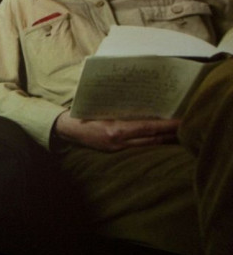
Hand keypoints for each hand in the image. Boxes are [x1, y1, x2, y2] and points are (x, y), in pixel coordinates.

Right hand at [55, 110, 179, 151]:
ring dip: (163, 140)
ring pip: (147, 146)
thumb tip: (145, 103)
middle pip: (152, 140)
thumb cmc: (83, 113)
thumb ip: (122, 109)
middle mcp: (118, 142)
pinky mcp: (114, 151)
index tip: (181, 121)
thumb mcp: (102, 107)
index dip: (166, 126)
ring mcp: (117, 149)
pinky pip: (138, 147)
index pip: (148, 128)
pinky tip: (159, 139)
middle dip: (170, 134)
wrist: (66, 129)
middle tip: (187, 127)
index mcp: (115, 130)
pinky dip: (150, 142)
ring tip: (178, 134)